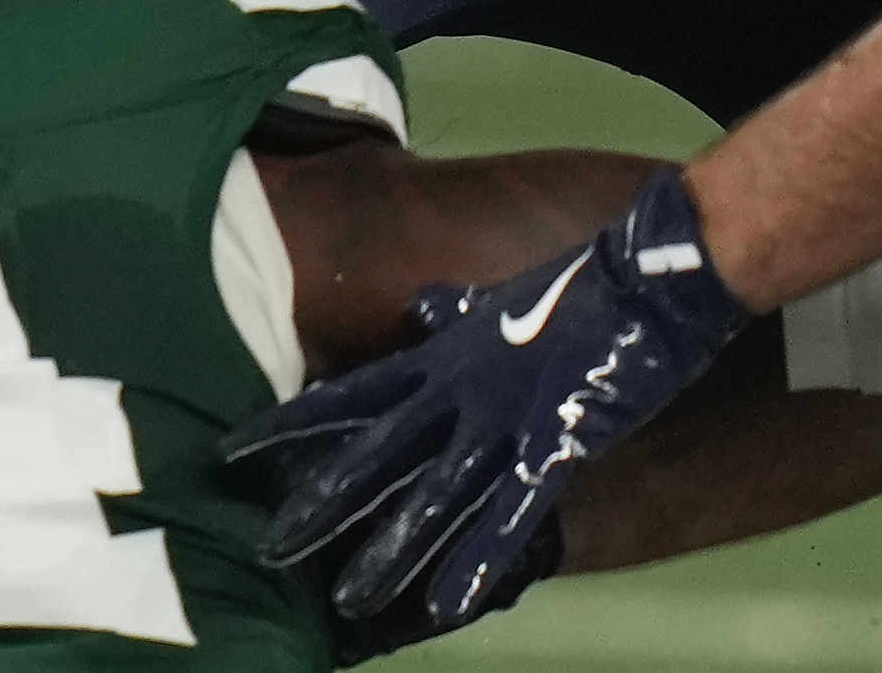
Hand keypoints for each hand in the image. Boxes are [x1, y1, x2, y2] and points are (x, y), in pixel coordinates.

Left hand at [221, 167, 746, 650]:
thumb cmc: (580, 289)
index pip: (350, 396)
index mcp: (442, 361)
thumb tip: (423, 310)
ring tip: (348, 600)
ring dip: (391, 550)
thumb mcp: (499, 301)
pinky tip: (448, 603)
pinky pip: (510, 516)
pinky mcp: (555, 448)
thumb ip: (454, 314)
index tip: (232, 449)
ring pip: (432, 496)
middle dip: (320, 505)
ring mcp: (503, 423)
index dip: (291, 425)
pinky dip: (479, 559)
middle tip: (267, 547)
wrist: (649, 278)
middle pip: (374, 454)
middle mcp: (457, 394)